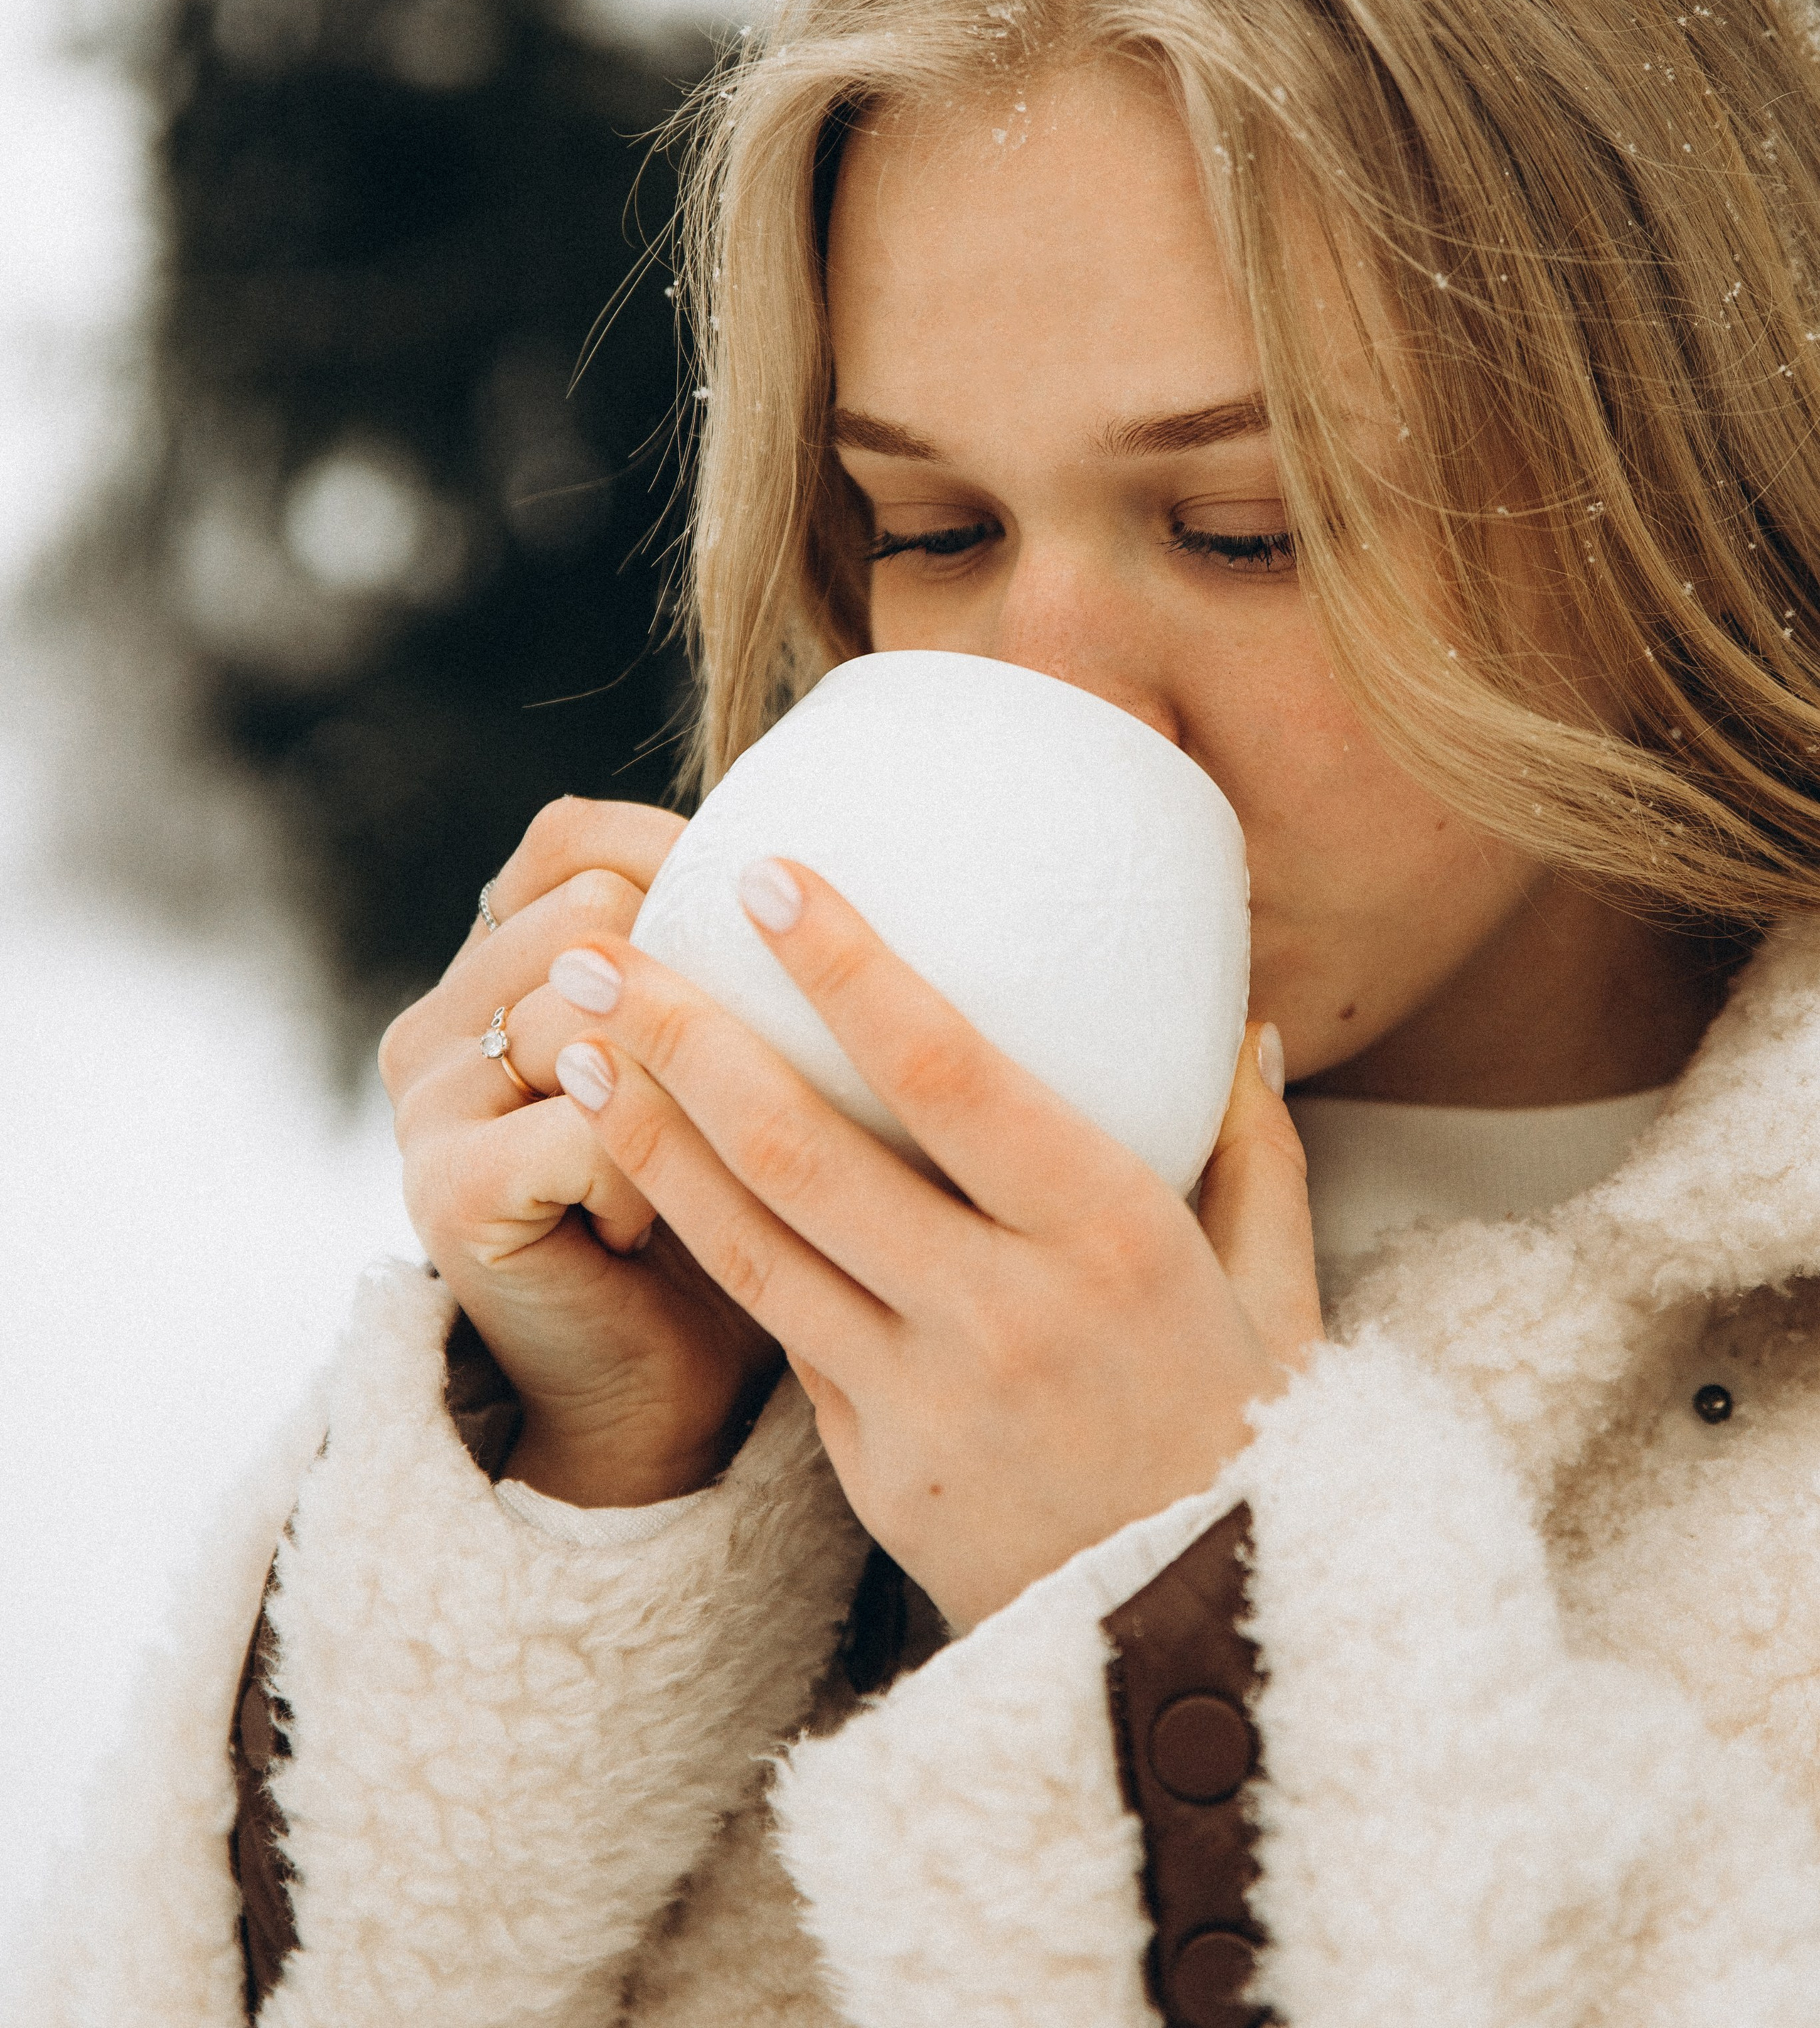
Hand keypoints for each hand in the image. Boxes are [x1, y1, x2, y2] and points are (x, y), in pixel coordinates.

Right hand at [380, 799, 783, 1508]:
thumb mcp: (723, 1048)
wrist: (667, 1386)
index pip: (571, 839)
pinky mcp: (446, 1190)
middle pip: (593, 915)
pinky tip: (645, 1227)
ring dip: (679, 1095)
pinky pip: (592, 1122)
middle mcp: (438, 1021)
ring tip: (680, 1171)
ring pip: (594, 1011)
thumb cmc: (726, 1203)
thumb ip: (718, 952)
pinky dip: (651, 1174)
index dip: (674, 864)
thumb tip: (813, 861)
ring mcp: (428, 1104)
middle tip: (716, 1102)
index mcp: (492, 964)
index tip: (754, 947)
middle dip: (687, 993)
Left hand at [552, 859, 1323, 1628]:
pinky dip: (703, 1240)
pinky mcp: (870, 1468)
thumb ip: (1255, 1150)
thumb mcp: (1279, 1293)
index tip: (762, 876)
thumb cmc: (1247, 1438)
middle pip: (801, 1153)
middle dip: (683, 1038)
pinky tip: (642, 1164)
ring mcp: (921, 1399)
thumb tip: (1246, 1025)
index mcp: (1107, 1237)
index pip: (946, 1075)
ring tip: (570, 1043)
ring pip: (750, 1243)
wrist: (1202, 1658)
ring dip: (648, 1133)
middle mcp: (1000, 1313)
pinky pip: (779, 1331)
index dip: (846, 970)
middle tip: (596, 949)